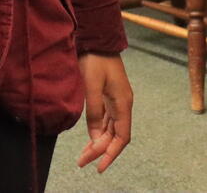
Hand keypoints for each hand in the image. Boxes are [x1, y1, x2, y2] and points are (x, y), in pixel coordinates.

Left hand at [74, 53, 132, 172]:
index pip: (122, 137)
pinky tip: (89, 139)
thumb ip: (94, 110)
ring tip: (83, 157)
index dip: (111, 153)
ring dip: (98, 144)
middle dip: (101, 151)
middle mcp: (122, 105)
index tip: (99, 166)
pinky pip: (105, 120)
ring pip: (110, 130)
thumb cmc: (95, 59)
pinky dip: (97, 132)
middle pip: (115, 136)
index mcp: (123, 103)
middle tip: (83, 163)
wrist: (98, 39)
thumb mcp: (92, 84)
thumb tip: (95, 135)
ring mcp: (116, 101)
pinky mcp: (108, 97)